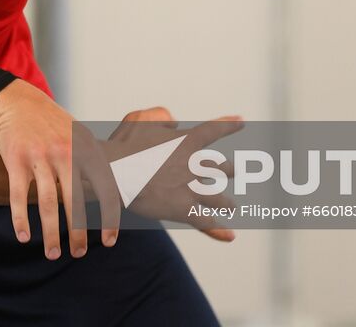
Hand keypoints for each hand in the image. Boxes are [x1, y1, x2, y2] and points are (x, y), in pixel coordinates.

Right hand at [0, 79, 118, 259]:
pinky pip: (19, 195)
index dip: (109, 218)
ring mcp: (40, 156)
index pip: (105, 189)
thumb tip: (120, 185)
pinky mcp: (16, 159)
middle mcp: (66, 152)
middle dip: (78, 233)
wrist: (18, 101)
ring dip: (51, 234)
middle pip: (76, 202)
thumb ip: (97, 159)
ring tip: (52, 254)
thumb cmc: (53, 123)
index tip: (109, 241)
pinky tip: (23, 236)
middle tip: (79, 254)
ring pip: (48, 203)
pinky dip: (20, 219)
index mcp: (86, 149)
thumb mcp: (80, 135)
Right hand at [93, 106, 242, 241]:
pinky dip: (218, 230)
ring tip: (231, 205)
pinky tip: (230, 235)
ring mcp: (190, 188)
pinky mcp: (182, 209)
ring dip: (226, 202)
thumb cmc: (124, 145)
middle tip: (235, 170)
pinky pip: (205, 222)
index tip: (241, 121)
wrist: (114, 171)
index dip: (228, 125)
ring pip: (218, 198)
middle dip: (230, 169)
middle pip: (221, 168)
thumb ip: (161, 119)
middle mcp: (194, 165)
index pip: (212, 130)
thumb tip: (174, 121)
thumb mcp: (141, 121)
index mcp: (185, 141)